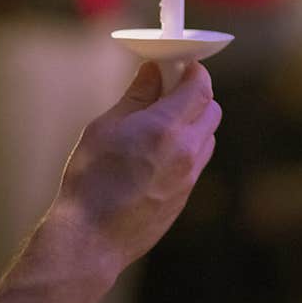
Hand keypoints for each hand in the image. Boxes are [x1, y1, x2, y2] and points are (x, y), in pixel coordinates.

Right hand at [51, 61, 220, 271]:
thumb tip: (153, 71)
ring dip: (195, 121)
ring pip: (208, 136)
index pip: (200, 87)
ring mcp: (189, 177)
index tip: (183, 63)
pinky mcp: (185, 197)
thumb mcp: (105, 128)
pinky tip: (159, 150)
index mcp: (166, 128)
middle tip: (170, 88)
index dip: (195, 70)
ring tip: (162, 121)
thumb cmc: (90, 181)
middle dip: (197, 94)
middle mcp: (186, 151)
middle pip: (211, 110)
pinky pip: (197, 161)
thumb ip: (136, 96)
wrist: (90, 240)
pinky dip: (188, 146)